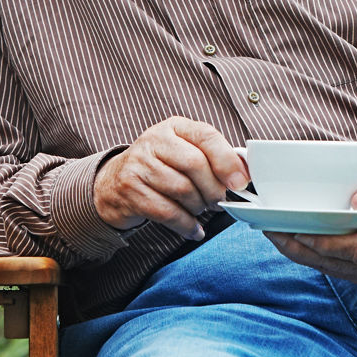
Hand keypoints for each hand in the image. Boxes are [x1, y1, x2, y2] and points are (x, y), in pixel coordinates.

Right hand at [93, 116, 247, 240]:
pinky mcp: (130, 190)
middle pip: (195, 164)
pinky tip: (193, 229)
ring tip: (200, 210)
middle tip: (217, 202)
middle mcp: (154, 140)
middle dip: (213, 190)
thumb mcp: (183, 152)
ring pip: (182, 190)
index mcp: (174, 127)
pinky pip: (167, 212)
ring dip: (198, 208)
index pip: (206, 136)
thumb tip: (243, 174)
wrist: (113, 183)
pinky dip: (186, 225)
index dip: (227, 161)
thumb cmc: (159, 168)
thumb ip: (212, 158)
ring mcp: (139, 164)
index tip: (240, 182)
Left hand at [264, 167, 356, 283]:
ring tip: (274, 234)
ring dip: (301, 254)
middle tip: (274, 231)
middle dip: (304, 249)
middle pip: (340, 261)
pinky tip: (289, 241)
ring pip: (332, 268)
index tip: (301, 232)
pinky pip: (332, 267)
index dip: (330, 244)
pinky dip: (310, 256)